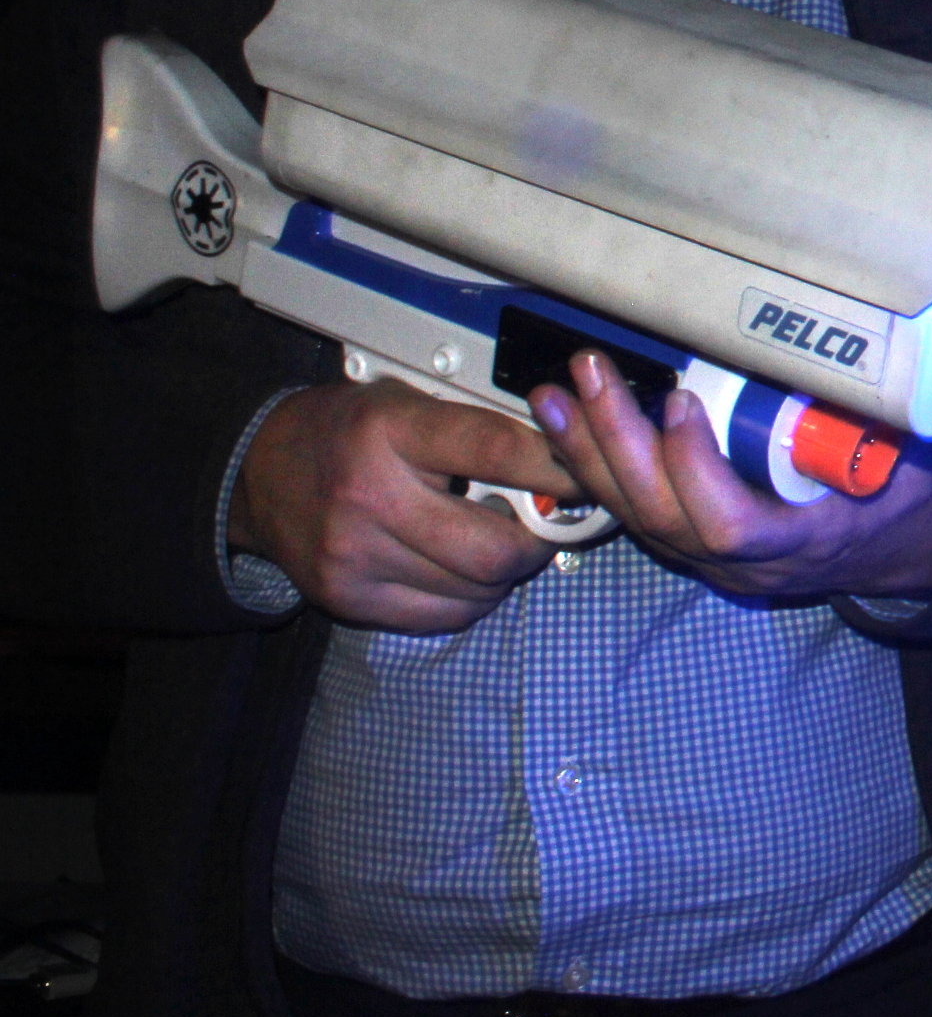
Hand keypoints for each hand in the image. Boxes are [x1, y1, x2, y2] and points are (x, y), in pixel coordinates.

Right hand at [231, 379, 577, 631]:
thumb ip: (479, 426)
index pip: (498, 450)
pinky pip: (443, 616)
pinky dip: (472, 597)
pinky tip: (463, 570)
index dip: (557, 467)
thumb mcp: (409, 400)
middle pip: (495, 547)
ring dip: (505, 571)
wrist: (258, 473)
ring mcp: (356, 556)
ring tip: (496, 541)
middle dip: (538, 541)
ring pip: (476, 589)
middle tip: (542, 523)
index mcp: (391, 431)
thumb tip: (564, 454)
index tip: (588, 474)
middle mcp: (370, 496)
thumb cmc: (348, 429)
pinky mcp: (348, 598)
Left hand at [531, 351, 931, 600]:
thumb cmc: (903, 496)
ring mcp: (710, 560)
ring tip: (554, 395)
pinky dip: (595, 464)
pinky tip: (564, 422)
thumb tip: (843, 361)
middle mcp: (743, 563)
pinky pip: (632, 509)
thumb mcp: (907, 463)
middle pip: (662, 516)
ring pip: (636, 516)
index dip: (695, 469)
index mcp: (800, 545)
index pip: (729, 526)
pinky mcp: (690, 541)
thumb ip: (871, 426)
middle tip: (593, 376)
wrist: (898, 546)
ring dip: (587, 453)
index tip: (682, 400)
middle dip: (618, 445)